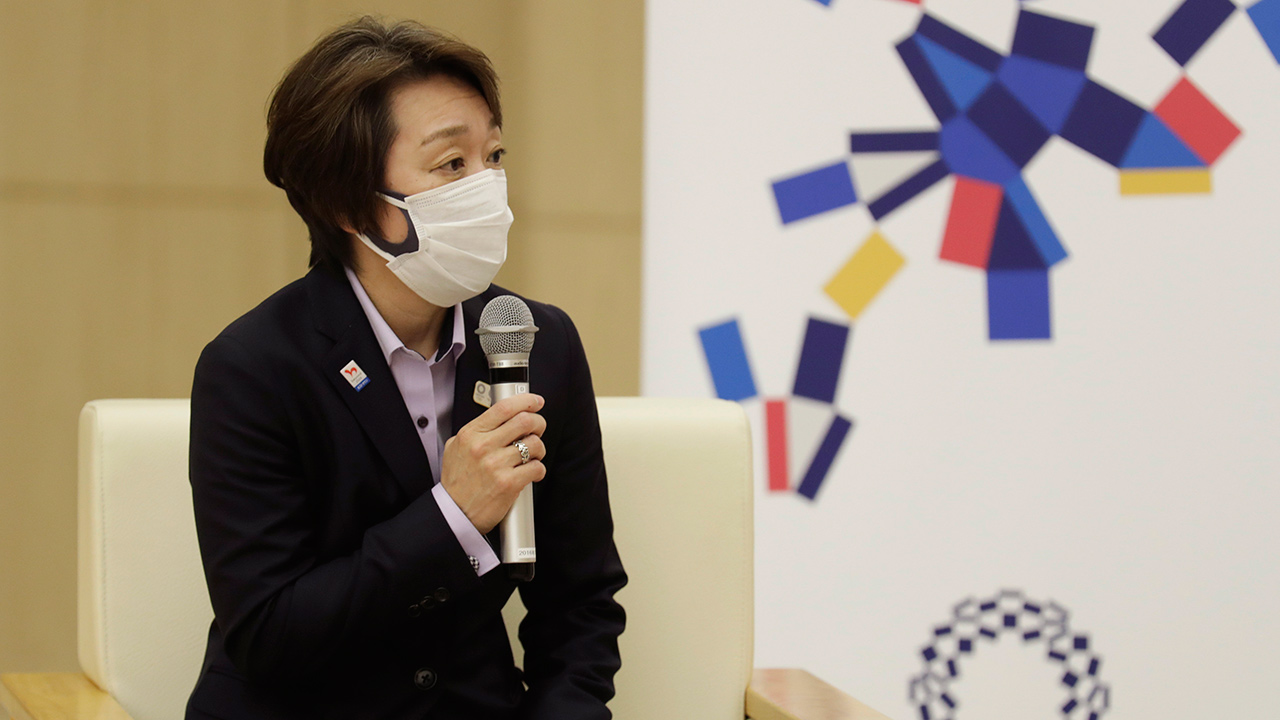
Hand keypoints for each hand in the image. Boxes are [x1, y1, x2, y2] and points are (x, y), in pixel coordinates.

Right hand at [440, 393, 547, 533]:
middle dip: (538, 422)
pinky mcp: (508, 484)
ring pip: (534, 444)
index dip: (526, 401)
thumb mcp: (455, 448)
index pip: (504, 407)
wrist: (454, 514)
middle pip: (524, 421)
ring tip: (533, 455)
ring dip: (539, 449)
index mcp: (470, 434)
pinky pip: (536, 467)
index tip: (536, 401)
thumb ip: (475, 431)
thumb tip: (498, 417)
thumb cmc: (456, 482)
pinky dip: (539, 469)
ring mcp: (496, 465)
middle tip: (538, 429)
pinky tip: (531, 472)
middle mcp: (483, 447)